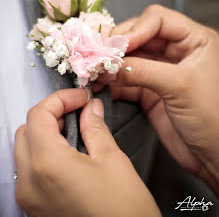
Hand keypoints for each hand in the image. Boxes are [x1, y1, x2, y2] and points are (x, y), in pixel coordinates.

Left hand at [14, 89, 160, 216]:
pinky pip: (28, 168)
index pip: (38, 115)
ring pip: (24, 148)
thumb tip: (90, 107)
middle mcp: (29, 182)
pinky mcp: (34, 207)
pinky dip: (44, 152)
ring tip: (75, 130)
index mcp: (48, 165)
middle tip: (78, 111)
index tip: (80, 97)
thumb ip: (95, 127)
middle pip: (27, 129)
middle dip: (51, 114)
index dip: (60, 99)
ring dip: (46, 132)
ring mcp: (28, 197)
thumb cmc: (124, 211)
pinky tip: (68, 152)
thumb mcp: (112, 160)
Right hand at [96, 4, 218, 193]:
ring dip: (110, 64)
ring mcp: (161, 70)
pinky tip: (100, 85)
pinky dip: (112, 82)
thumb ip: (142, 71)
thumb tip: (108, 64)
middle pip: (139, 35)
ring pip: (129, 57)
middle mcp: (176, 50)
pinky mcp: (150, 90)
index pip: (157, 19)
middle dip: (117, 45)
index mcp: (194, 39)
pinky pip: (126, 79)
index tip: (116, 47)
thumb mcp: (180, 86)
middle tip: (98, 57)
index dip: (135, 30)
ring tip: (94, 72)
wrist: (214, 156)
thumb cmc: (213, 118)